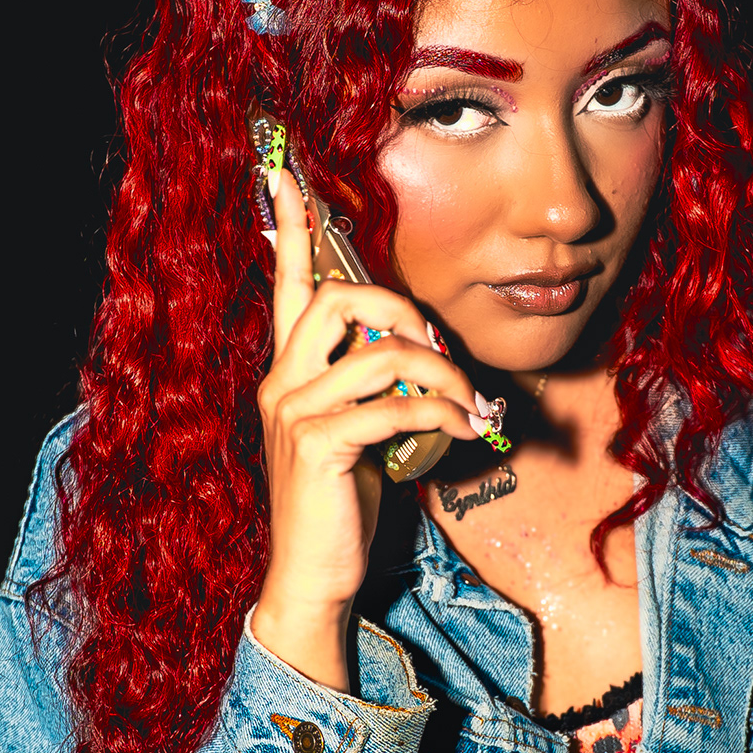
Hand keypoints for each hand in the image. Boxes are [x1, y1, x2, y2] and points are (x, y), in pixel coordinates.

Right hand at [253, 165, 483, 688]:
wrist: (314, 579)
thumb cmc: (342, 506)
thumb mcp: (362, 434)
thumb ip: (380, 386)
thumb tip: (427, 356)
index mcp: (289, 371)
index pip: (288, 284)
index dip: (289, 225)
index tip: (284, 172)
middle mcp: (282, 382)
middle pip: (340, 298)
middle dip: (403, 309)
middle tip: (442, 349)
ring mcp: (294, 413)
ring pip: (379, 353)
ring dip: (441, 372)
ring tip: (470, 404)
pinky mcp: (317, 447)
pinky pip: (393, 406)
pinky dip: (441, 413)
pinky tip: (465, 431)